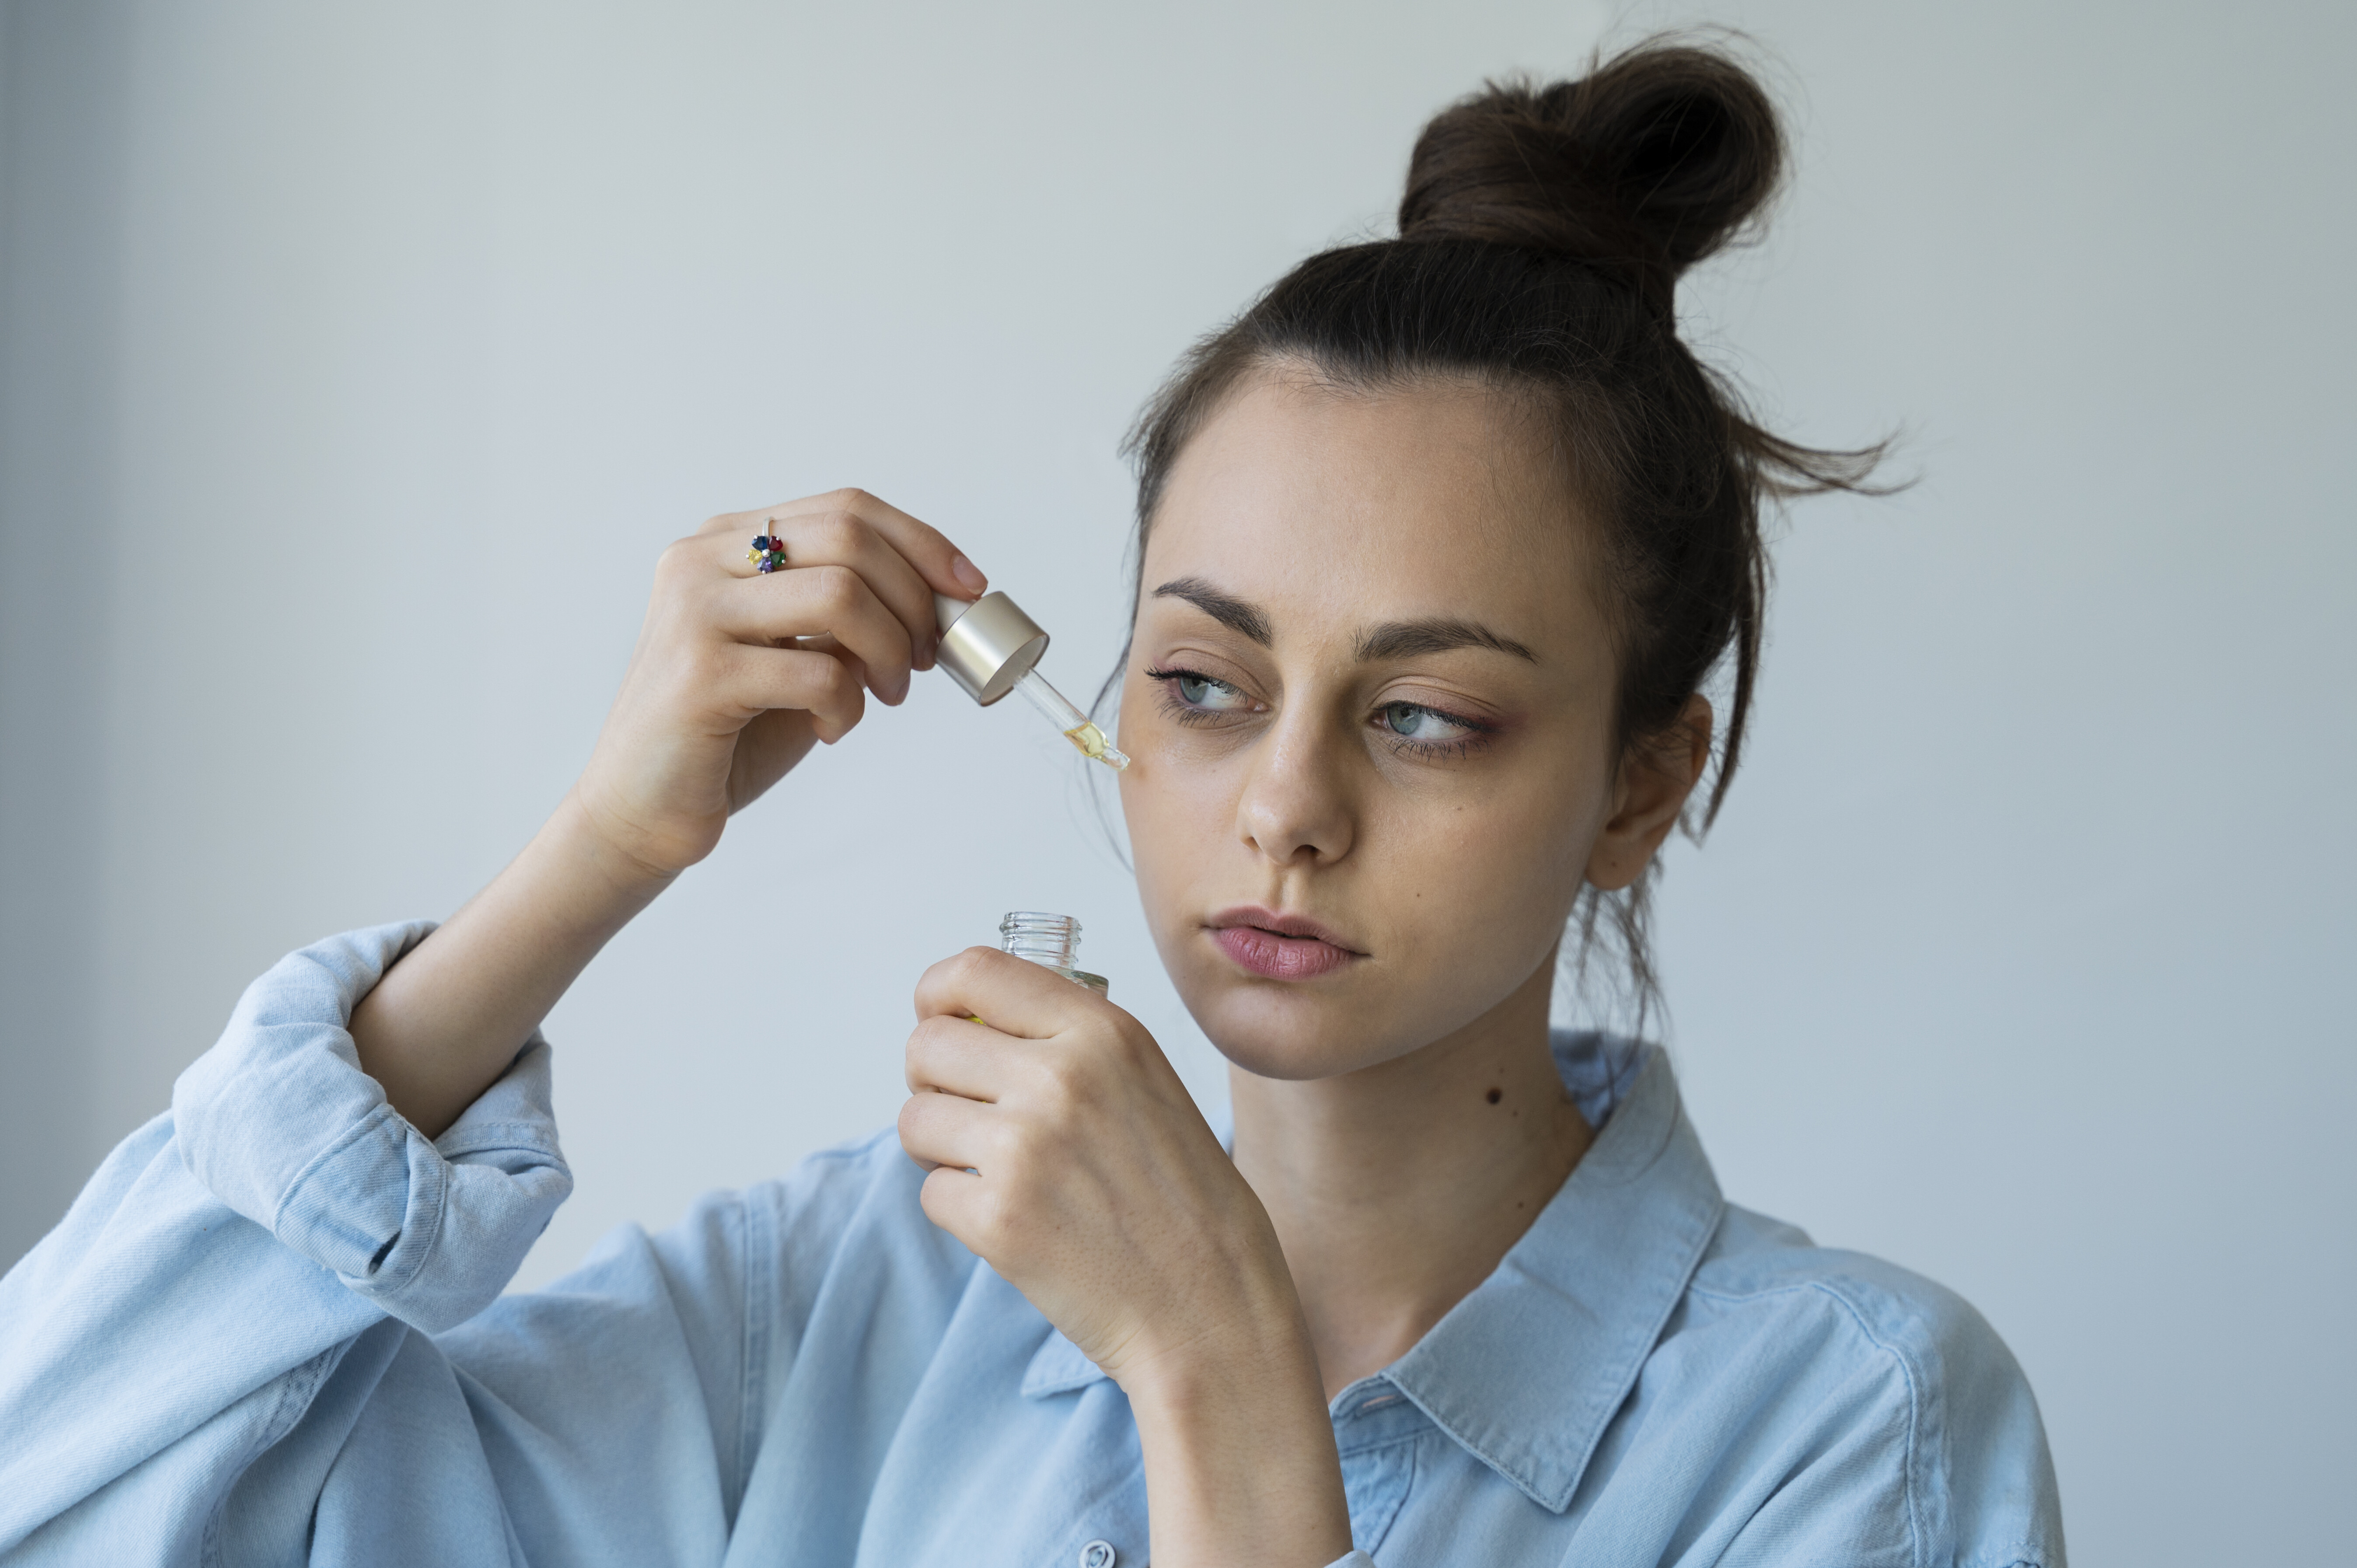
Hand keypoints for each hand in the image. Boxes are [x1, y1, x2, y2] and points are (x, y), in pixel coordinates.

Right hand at [574, 489, 986, 878]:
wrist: (639, 810)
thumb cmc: (727, 733)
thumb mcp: (795, 654)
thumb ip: (846, 617)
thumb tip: (941, 603)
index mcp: (725, 543)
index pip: (845, 509)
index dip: (922, 544)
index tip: (968, 590)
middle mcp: (701, 562)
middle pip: (849, 538)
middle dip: (913, 599)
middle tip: (923, 658)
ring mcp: (695, 614)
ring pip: (841, 595)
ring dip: (888, 651)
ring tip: (885, 694)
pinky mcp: (701, 676)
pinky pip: (817, 672)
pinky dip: (847, 706)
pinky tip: (830, 728)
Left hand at [899, 949, 1352, 1567]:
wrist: (1213, 1306)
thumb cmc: (1183, 1200)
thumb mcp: (1146, 1083)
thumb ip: (1070, 1040)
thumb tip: (970, 1021)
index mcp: (1103, 1032)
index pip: (973, 972)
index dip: (938, 996)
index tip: (940, 1022)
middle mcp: (1059, 1076)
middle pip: (926, 1045)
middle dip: (934, 1081)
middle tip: (970, 1116)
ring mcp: (1024, 1146)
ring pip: (914, 1118)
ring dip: (940, 1147)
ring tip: (996, 1172)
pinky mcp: (997, 1218)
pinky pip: (930, 1191)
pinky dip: (959, 1209)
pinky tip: (1015, 1223)